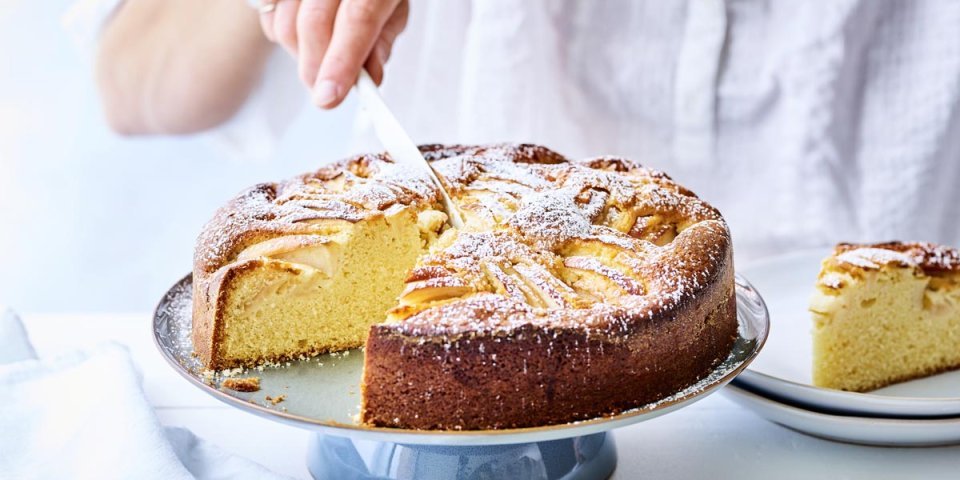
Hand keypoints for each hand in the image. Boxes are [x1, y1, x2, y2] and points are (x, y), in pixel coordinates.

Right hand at [259, 0, 408, 108]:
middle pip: (315, 24)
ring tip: (319, 53)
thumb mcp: (391, 8)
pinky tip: (300, 32)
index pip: (357, 20)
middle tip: (322, 90)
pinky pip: (269, 15)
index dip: (341, 62)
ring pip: (287, 24)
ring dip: (299, 54)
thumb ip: (380, 42)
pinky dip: (280, 34)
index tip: (328, 97)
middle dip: (315, 68)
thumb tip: (370, 79)